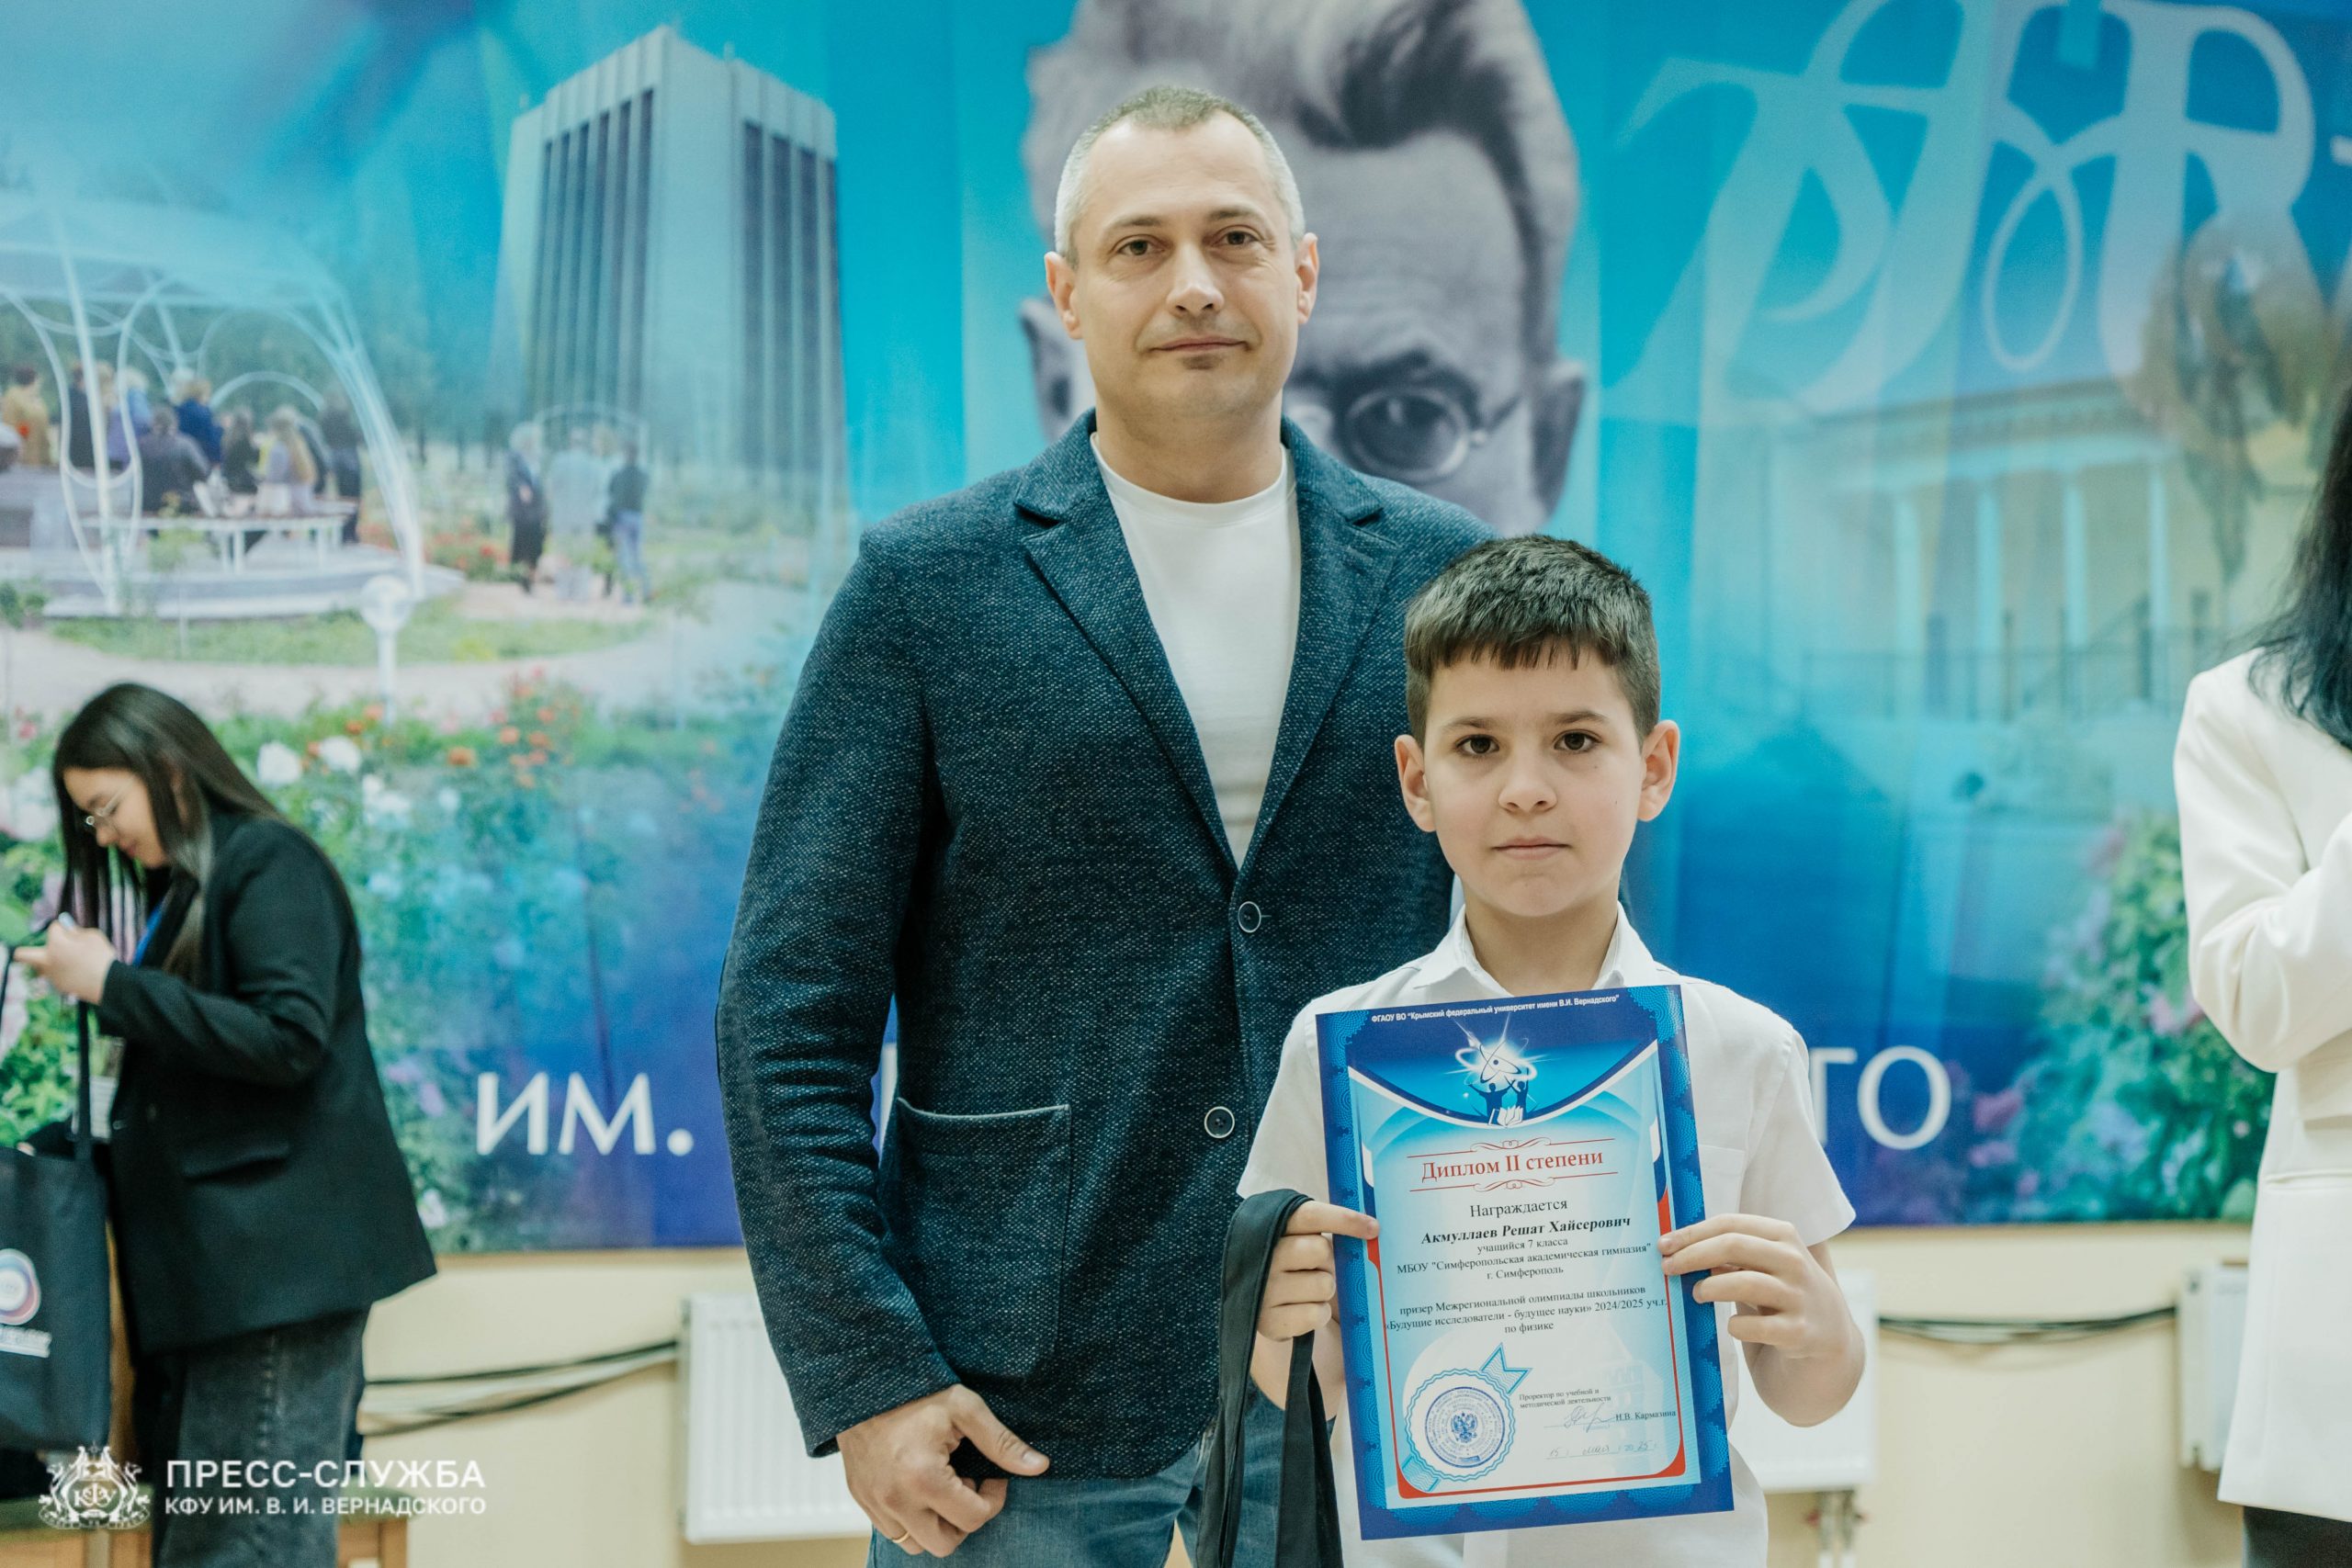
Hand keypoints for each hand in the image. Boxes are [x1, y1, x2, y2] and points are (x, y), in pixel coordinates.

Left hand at [14, 923, 115, 1005]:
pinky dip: (63, 972)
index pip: (53, 928)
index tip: (71, 930)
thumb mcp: (93, 936)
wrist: (108, 983)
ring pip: (41, 965)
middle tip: (44, 948)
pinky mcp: (58, 985)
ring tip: (70, 961)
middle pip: (22, 954)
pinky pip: (55, 975)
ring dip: (50, 960)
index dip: (63, 927)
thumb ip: (77, 932)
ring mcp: (50, 974)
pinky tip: (79, 972)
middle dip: (26, 949)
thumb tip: (68, 931)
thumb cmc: (101, 956)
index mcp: (56, 944)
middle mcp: (47, 959)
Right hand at [838, 1384, 1047, 1555]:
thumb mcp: (965, 1408)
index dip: (992, 1500)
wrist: (862, 1379)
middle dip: (964, 1520)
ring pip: (914, 1543)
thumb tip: (1039, 1466)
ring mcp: (874, 1502)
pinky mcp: (861, 1498)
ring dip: (935, 1524)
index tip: (991, 1476)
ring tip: (942, 1487)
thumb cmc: (916, 1390)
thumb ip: (1002, 1442)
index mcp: (923, 1478)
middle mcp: (895, 1499)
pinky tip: (918, 1485)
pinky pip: (891, 1529)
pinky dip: (910, 1518)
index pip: (972, 1519)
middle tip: (966, 1484)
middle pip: (944, 1544)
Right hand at [1256, 1201, 1377, 1340]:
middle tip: (1318, 1267)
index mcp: (1274, 1228)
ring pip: (1324, 1284)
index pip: (1311, 1216)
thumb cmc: (1291, 1265)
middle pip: (1320, 1249)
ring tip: (1307, 1291)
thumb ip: (1324, 1229)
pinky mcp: (1269, 1321)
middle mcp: (1264, 1256)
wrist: (1257, 1302)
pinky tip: (1302, 1310)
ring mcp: (1265, 1289)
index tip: (1374, 1228)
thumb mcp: (1298, 1238)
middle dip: (1329, 1260)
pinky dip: (1319, 1313)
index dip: (1343, 1219)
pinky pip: (1317, 1314)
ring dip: (1325, 1289)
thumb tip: (1370, 1228)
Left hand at [1660, 1214, 1851, 1358]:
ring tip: (1696, 1293)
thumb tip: (1678, 1248)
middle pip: (1734, 1246)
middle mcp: (1794, 1262)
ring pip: (1745, 1283)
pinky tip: (1730, 1326)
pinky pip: (1757, 1326)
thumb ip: (1733, 1253)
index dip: (1692, 1232)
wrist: (1830, 1338)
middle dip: (1693, 1255)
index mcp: (1783, 1236)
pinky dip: (1736, 1325)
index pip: (1730, 1224)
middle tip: (1667, 1267)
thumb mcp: (1765, 1266)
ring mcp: (1799, 1297)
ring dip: (1711, 1287)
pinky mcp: (1800, 1333)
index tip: (1664, 1244)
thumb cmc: (1782, 1294)